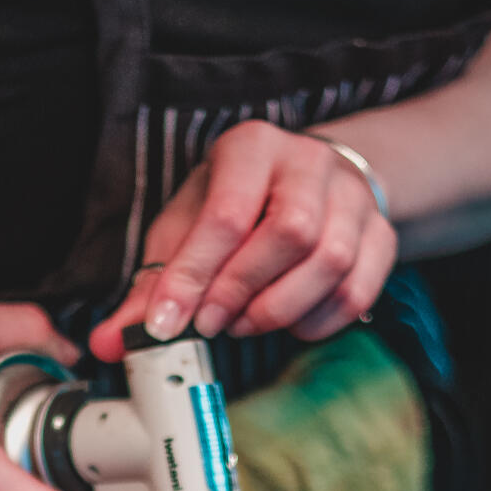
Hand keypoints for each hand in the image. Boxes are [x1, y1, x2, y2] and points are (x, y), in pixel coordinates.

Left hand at [88, 121, 396, 361]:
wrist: (306, 187)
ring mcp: (353, 197)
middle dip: (242, 291)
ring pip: (330, 262)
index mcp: (252, 147)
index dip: (194, 276)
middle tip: (212, 323)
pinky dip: (319, 321)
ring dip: (280, 309)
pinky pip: (358, 289)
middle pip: (290, 233)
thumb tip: (108, 343)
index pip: (227, 214)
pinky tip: (289, 324)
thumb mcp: (186, 230)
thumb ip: (151, 287)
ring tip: (245, 323)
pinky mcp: (381, 234)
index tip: (167, 325)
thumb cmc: (235, 208)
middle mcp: (309, 162)